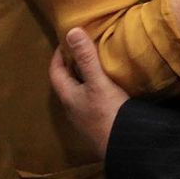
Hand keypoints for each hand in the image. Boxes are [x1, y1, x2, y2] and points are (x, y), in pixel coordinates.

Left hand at [49, 27, 128, 157]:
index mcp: (68, 97)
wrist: (124, 147)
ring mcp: (85, 120)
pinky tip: (109, 88)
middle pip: (66, 83)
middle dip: (71, 66)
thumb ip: (86, 58)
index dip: (58, 56)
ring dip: (84, 79)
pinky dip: (95, 91)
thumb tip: (71, 31)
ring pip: (79, 94)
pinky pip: (92, 103)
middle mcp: (73, 109)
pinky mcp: (98, 126)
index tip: (65, 42)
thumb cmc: (108, 113)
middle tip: (82, 50)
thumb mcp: (98, 82)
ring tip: (96, 65)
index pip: (55, 72)